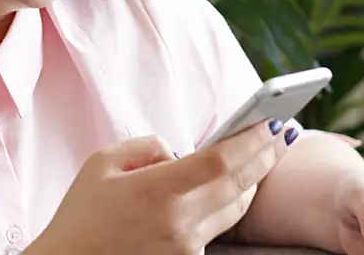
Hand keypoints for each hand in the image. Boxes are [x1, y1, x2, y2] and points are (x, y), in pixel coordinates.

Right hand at [28, 119, 294, 254]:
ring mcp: (186, 247)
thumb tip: (180, 151)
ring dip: (252, 180)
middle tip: (283, 133)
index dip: (253, 139)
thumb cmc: (80, 217)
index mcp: (157, 191)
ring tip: (264, 155)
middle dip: (266, 156)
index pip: (222, 160)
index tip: (272, 121)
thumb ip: (146, 147)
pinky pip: (216, 228)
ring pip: (235, 209)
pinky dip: (227, 204)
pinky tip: (234, 186)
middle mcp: (178, 222)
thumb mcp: (102, 164)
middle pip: (240, 185)